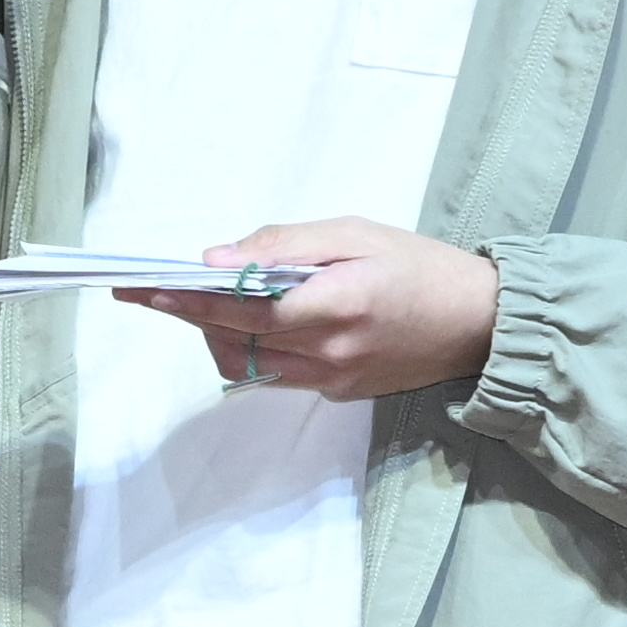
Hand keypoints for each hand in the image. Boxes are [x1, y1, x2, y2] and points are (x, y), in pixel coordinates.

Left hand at [118, 218, 502, 402]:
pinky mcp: (338, 393)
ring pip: (248, 367)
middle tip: (149, 290)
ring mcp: (333, 380)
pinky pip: (275, 376)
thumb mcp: (355, 232)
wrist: (478, 322)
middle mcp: (331, 352)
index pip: (245, 309)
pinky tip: (244, 322)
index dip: (191, 299)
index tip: (147, 287)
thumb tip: (218, 257)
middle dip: (187, 314)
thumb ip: (285, 245)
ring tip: (197, 303)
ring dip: (214, 336)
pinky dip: (248, 350)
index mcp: (338, 304)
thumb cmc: (418, 264)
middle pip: (237, 340)